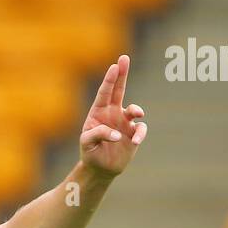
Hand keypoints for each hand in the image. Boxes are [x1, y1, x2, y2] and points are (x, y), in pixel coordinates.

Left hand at [78, 53, 146, 179]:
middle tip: (124, 58)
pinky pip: (141, 129)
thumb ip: (97, 134)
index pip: (104, 92)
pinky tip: (135, 141)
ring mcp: (124, 122)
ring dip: (136, 110)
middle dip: (122, 74)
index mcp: (98, 112)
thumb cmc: (90, 153)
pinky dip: (140, 133)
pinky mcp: (133, 134)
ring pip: (134, 109)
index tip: (114, 66)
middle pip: (119, 90)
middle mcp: (112, 113)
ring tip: (137, 114)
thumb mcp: (87, 143)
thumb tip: (117, 134)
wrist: (100, 169)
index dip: (109, 79)